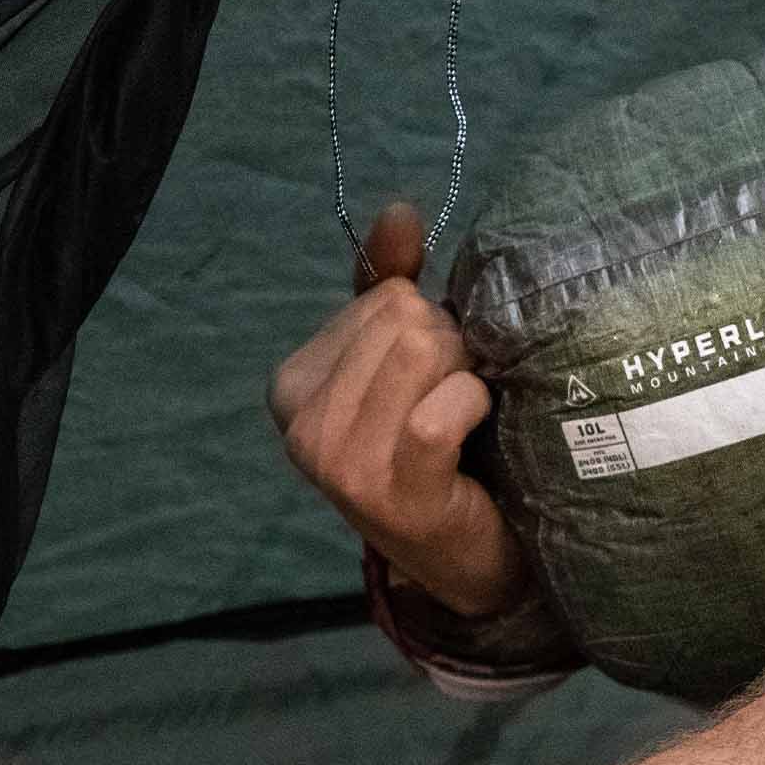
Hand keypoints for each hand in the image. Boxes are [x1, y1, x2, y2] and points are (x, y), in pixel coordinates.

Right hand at [268, 200, 533, 619]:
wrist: (468, 553)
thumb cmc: (435, 447)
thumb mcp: (404, 361)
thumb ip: (391, 284)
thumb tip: (398, 210)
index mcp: (290, 384)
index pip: (385, 297)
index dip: (428, 327)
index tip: (426, 380)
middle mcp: (299, 422)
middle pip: (407, 320)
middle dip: (452, 348)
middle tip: (451, 400)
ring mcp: (336, 460)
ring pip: (424, 353)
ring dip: (466, 377)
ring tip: (461, 418)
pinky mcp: (386, 488)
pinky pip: (442, 409)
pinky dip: (473, 407)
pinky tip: (472, 432)